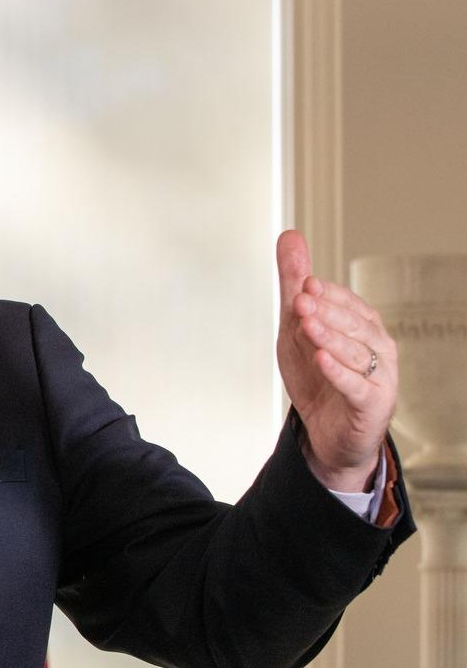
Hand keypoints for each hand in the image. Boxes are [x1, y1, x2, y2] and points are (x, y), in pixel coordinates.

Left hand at [276, 230, 396, 490]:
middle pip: (353, 324)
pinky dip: (339, 372)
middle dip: (327, 311)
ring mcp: (379, 375)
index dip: (326, 294)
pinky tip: (322, 359)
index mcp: (362, 324)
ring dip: (331, 337)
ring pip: (356, 352)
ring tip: (307, 325)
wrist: (328, 432)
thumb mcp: (297, 327)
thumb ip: (294, 284)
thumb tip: (289, 235)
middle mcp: (377, 345)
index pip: (346, 303)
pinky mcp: (373, 403)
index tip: (303, 282)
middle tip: (300, 298)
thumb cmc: (318, 375)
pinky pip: (357, 385)